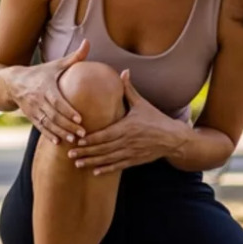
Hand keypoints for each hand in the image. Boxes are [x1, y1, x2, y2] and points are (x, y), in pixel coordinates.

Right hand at [7, 39, 90, 144]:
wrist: (12, 82)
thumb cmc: (39, 73)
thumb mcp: (55, 65)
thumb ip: (74, 57)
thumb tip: (88, 42)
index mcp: (45, 86)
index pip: (57, 101)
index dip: (68, 110)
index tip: (80, 119)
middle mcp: (37, 99)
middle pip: (54, 115)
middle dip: (68, 126)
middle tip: (82, 134)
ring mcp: (32, 109)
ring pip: (47, 123)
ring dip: (60, 133)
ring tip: (73, 140)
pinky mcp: (30, 116)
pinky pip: (40, 127)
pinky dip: (48, 135)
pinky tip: (58, 142)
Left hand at [68, 69, 190, 174]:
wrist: (173, 138)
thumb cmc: (156, 119)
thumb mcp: (142, 104)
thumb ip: (129, 89)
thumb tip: (124, 71)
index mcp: (127, 126)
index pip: (105, 134)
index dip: (91, 139)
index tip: (77, 140)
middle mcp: (127, 141)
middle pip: (103, 149)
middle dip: (86, 152)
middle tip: (70, 154)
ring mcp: (131, 152)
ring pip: (108, 159)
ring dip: (92, 162)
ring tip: (77, 164)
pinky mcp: (135, 160)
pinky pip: (118, 166)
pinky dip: (106, 169)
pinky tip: (95, 172)